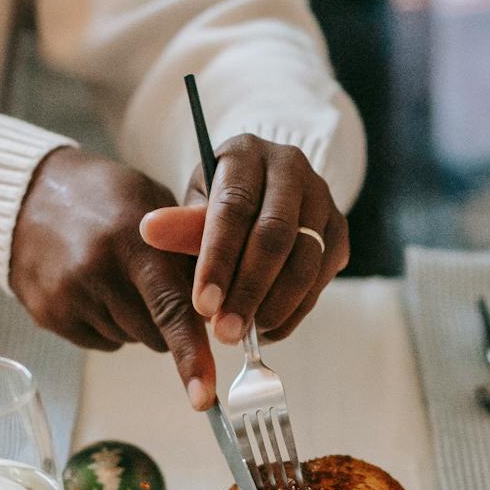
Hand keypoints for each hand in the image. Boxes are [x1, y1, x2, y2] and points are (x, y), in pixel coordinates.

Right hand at [10, 147, 215, 407]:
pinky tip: (93, 288)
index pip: (172, 309)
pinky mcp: (49, 315)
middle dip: (168, 321)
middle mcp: (98, 271)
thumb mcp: (155, 205)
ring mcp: (69, 296)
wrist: (30, 195)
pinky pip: (102, 342)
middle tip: (150, 280)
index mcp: (136, 241)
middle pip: (156, 335)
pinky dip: (107, 324)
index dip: (192, 356)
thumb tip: (227, 307)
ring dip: (135, 320)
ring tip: (115, 274)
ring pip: (130, 340)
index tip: (204, 396)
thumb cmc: (106, 199)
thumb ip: (190, 253)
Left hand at [138, 135, 349, 342]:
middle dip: (249, 290)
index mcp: (246, 154)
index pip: (234, 207)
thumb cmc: (220, 204)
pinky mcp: (339, 231)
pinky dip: (295, 311)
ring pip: (305, 261)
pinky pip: (321, 278)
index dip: (218, 259)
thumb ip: (181, 225)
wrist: (264, 195)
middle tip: (226, 333)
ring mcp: (322, 198)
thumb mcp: (196, 207)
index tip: (202, 305)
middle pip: (276, 235)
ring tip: (245, 336)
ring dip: (275, 306)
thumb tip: (149, 230)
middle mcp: (291, 168)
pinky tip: (268, 329)